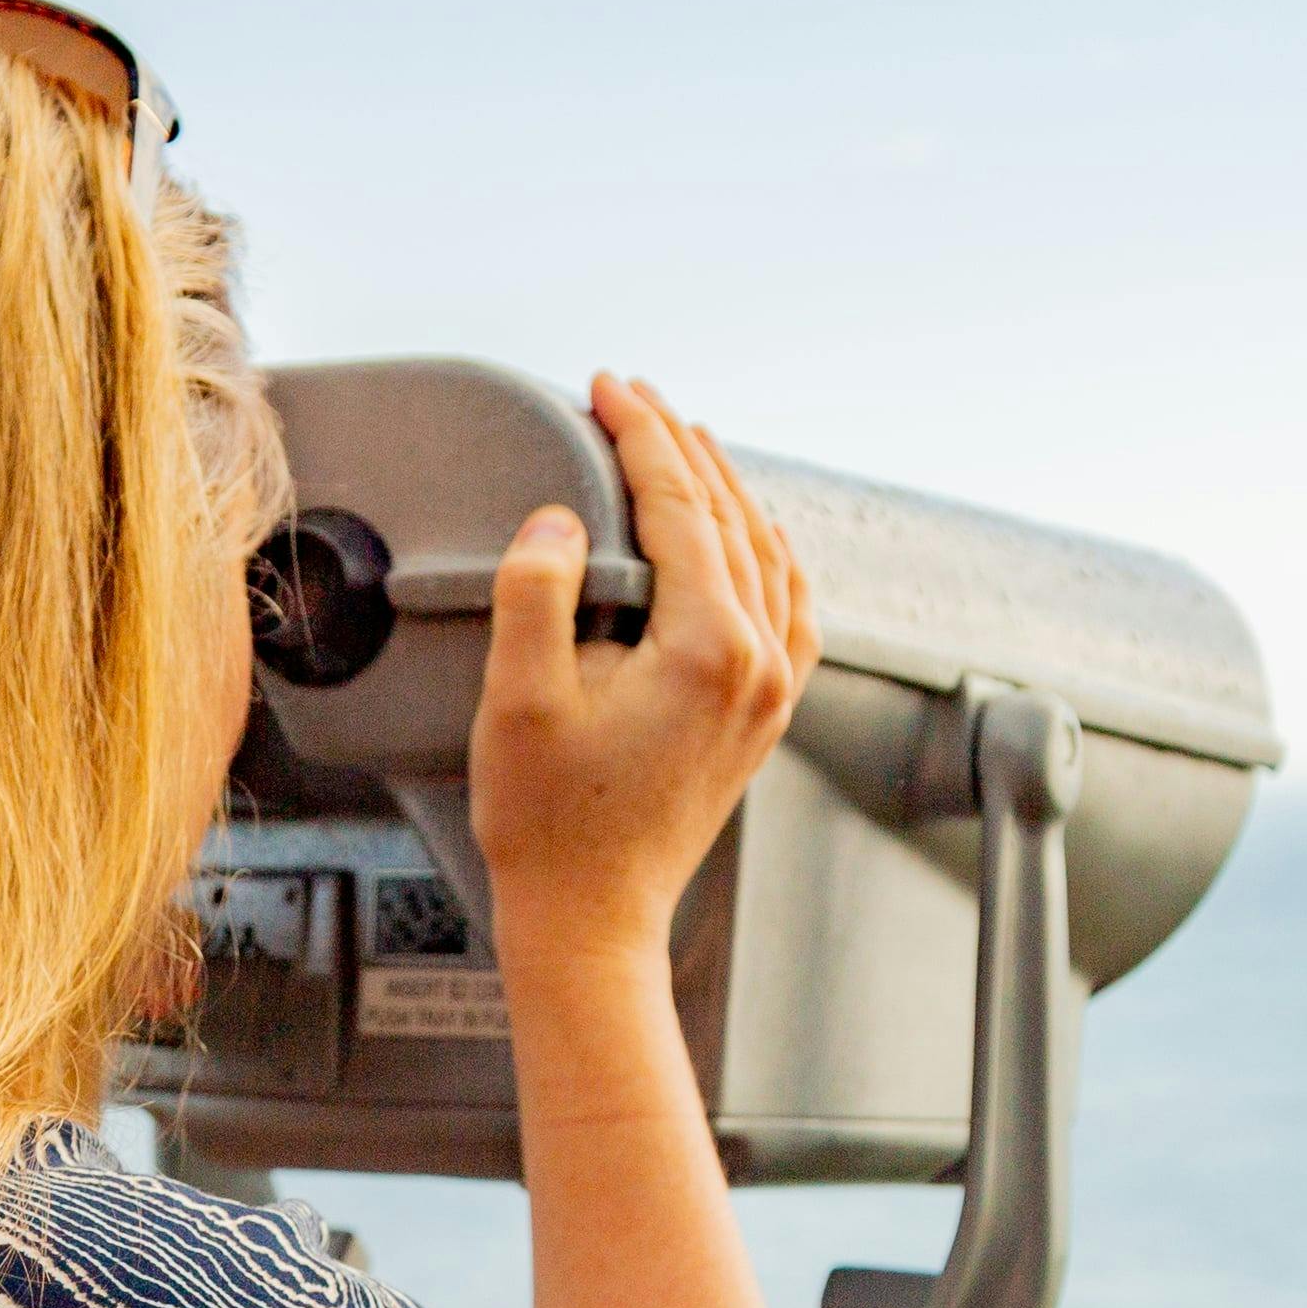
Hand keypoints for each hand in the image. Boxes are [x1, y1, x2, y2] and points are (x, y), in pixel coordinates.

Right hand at [467, 374, 819, 973]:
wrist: (591, 919)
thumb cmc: (548, 827)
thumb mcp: (518, 701)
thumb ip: (537, 595)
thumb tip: (561, 522)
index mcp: (708, 648)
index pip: (681, 505)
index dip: (639, 434)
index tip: (606, 388)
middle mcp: (759, 663)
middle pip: (730, 518)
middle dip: (680, 446)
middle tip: (632, 398)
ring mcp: (771, 692)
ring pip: (768, 556)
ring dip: (725, 491)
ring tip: (683, 445)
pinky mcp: (764, 717)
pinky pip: (787, 609)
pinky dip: (765, 554)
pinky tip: (745, 541)